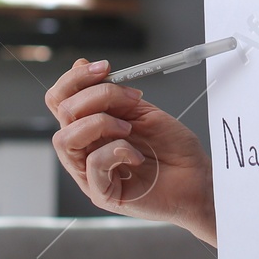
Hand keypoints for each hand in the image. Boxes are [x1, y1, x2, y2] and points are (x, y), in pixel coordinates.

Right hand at [46, 59, 216, 243]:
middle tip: (129, 98)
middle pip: (62, 113)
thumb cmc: (173, 149)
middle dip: (96, 95)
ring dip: (99, 123)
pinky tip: (136, 155)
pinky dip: (116, 151)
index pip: (60, 99)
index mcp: (90, 128)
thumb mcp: (141, 111)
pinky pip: (92, 164)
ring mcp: (90, 173)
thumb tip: (81, 64)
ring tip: (129, 128)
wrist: (197, 180)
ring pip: (65, 139)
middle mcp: (84, 149)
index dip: (75, 79)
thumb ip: (111, 94)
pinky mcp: (102, 193)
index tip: (104, 67)